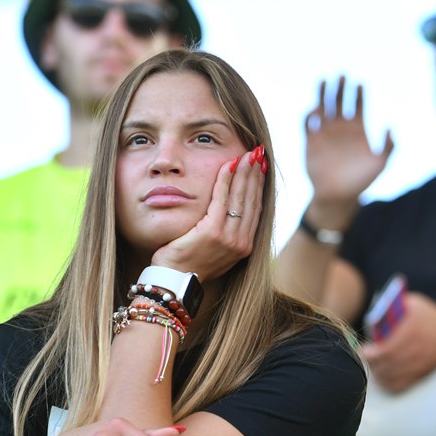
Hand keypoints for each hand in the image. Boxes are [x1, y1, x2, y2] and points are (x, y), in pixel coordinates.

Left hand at [152, 146, 265, 281]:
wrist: (174, 282)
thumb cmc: (189, 263)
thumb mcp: (214, 249)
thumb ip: (226, 231)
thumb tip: (231, 211)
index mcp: (245, 246)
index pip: (256, 208)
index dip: (259, 185)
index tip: (261, 167)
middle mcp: (242, 242)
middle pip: (252, 200)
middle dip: (256, 174)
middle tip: (258, 153)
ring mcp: (229, 238)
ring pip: (241, 198)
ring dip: (245, 173)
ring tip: (248, 154)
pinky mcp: (213, 232)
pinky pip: (222, 200)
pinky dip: (226, 180)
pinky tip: (228, 164)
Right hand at [304, 77, 393, 221]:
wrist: (338, 196)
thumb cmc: (361, 181)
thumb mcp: (381, 164)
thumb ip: (389, 146)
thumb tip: (390, 126)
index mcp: (357, 130)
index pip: (357, 105)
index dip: (358, 94)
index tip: (360, 83)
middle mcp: (340, 128)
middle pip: (339, 101)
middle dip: (340, 88)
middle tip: (342, 75)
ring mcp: (325, 133)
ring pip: (323, 107)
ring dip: (323, 94)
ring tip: (324, 80)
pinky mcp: (310, 142)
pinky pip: (308, 123)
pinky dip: (310, 115)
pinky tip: (316, 111)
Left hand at [362, 292, 435, 391]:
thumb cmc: (430, 317)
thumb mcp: (414, 303)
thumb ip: (394, 305)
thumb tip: (373, 315)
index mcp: (412, 330)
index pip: (384, 350)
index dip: (369, 353)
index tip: (363, 349)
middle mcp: (414, 350)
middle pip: (384, 365)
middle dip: (370, 361)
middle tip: (365, 355)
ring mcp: (417, 365)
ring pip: (388, 377)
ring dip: (376, 371)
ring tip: (373, 363)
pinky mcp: (418, 375)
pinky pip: (397, 385)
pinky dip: (386, 381)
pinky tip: (383, 373)